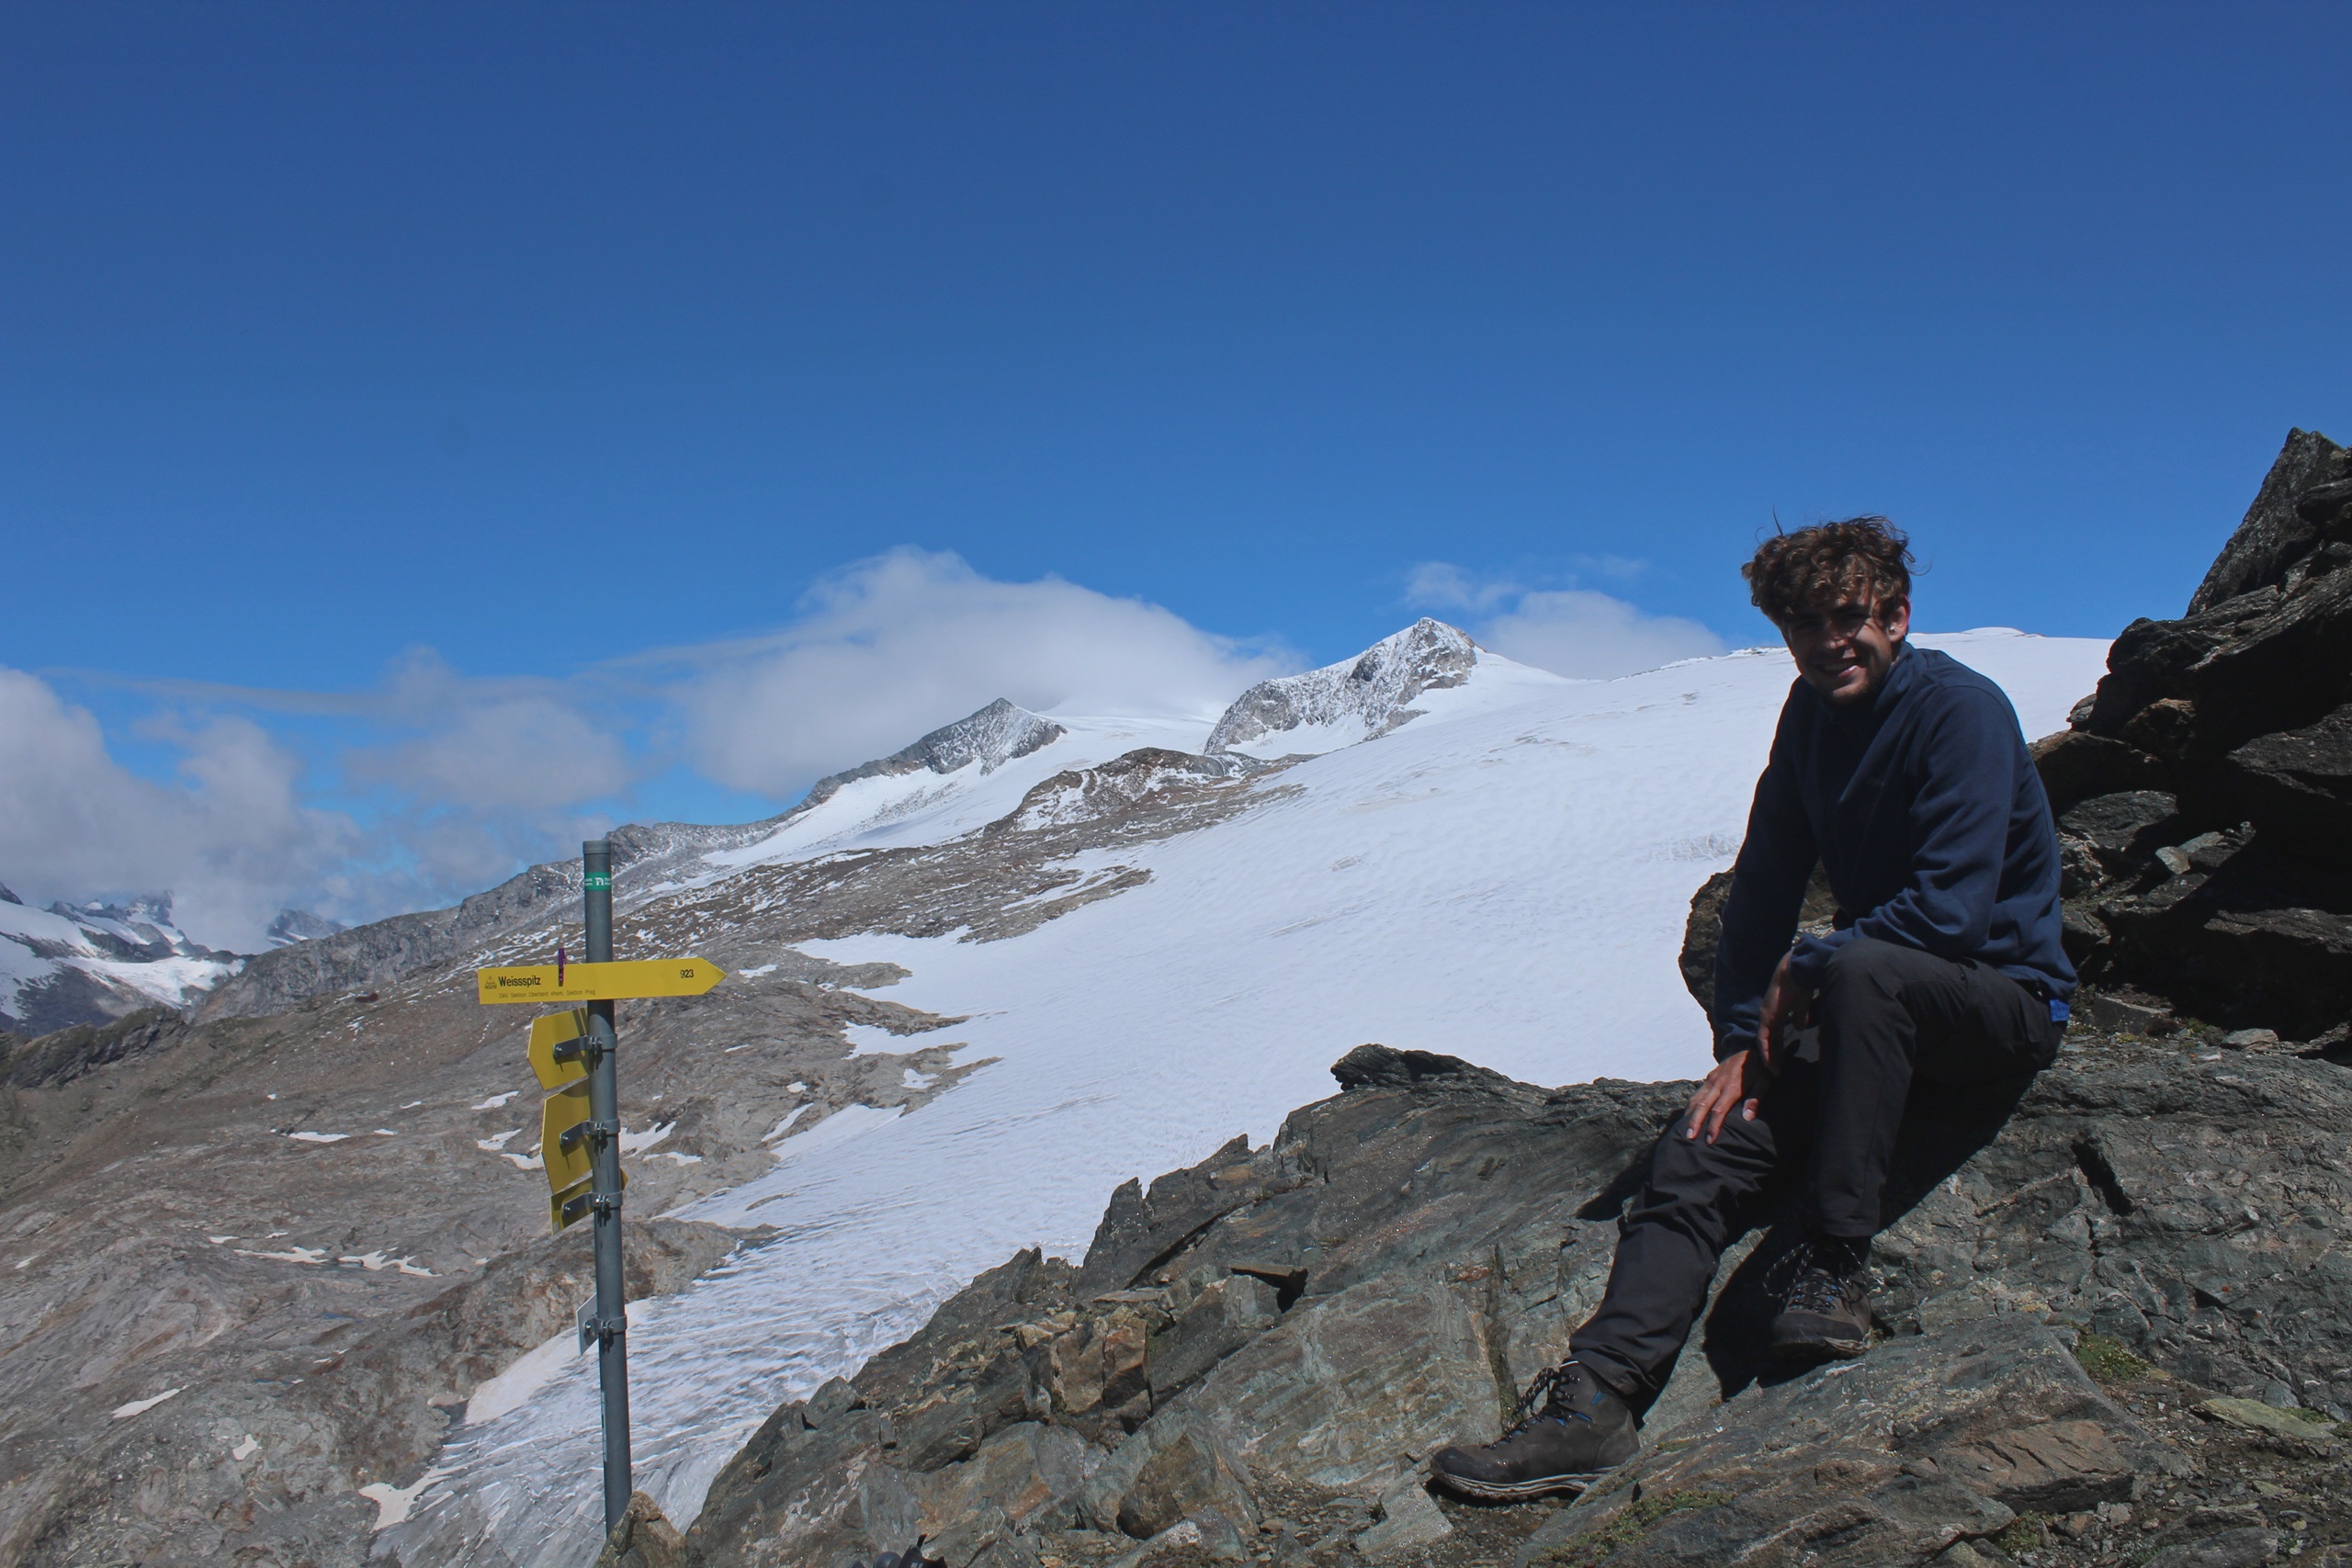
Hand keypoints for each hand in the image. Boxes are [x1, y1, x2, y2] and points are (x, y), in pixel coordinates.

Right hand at [1684, 1047, 1769, 1144]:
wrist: (1754, 1046)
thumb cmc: (1762, 1067)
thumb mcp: (1765, 1081)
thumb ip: (1756, 1098)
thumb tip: (1747, 1117)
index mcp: (1732, 1087)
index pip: (1719, 1110)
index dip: (1713, 1126)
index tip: (1709, 1140)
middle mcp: (1718, 1083)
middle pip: (1702, 1105)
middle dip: (1695, 1122)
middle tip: (1689, 1137)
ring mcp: (1712, 1079)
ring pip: (1697, 1098)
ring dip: (1690, 1114)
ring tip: (1685, 1129)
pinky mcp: (1711, 1076)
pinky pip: (1698, 1092)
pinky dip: (1692, 1104)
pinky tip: (1689, 1113)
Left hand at [1756, 952, 1810, 1070]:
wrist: (1797, 972)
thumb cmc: (1800, 985)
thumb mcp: (1801, 1005)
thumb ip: (1799, 1016)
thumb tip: (1800, 1027)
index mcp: (1777, 1013)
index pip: (1776, 1036)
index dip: (1779, 1049)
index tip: (1783, 1062)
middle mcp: (1768, 1016)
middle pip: (1769, 1041)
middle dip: (1774, 1057)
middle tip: (1777, 1072)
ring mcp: (1766, 1016)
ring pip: (1765, 1042)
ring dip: (1769, 1058)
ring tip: (1774, 1072)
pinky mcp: (1767, 1016)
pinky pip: (1764, 1038)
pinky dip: (1766, 1051)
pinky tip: (1770, 1063)